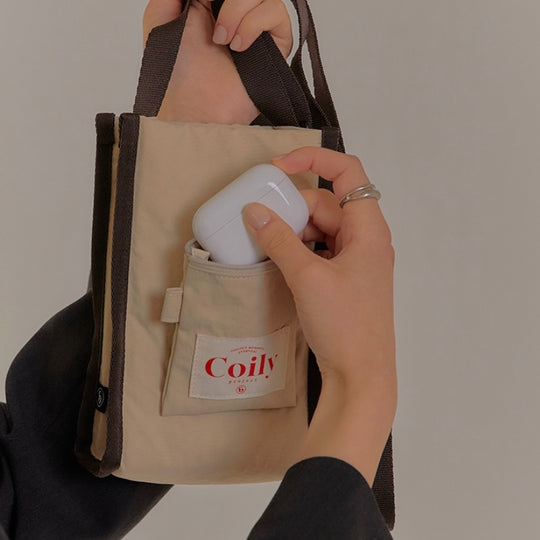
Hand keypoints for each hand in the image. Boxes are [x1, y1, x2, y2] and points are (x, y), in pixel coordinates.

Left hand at [143, 0, 292, 122]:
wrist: (192, 107)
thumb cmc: (176, 73)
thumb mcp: (160, 18)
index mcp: (212, 4)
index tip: (204, 2)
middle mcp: (238, 13)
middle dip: (231, 0)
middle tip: (213, 19)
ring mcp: (258, 29)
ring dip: (239, 10)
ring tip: (223, 40)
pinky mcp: (275, 47)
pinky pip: (276, 14)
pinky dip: (254, 23)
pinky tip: (238, 45)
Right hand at [242, 147, 395, 483]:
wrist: (361, 375)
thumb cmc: (344, 324)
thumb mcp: (307, 277)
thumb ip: (279, 239)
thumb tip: (254, 210)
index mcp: (368, 228)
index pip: (347, 172)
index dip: (313, 159)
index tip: (277, 169)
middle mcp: (364, 239)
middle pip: (326, 202)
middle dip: (293, 207)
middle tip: (261, 221)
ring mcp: (354, 260)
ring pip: (320, 228)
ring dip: (292, 230)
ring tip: (266, 244)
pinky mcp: (343, 278)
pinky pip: (318, 250)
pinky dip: (298, 249)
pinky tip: (278, 260)